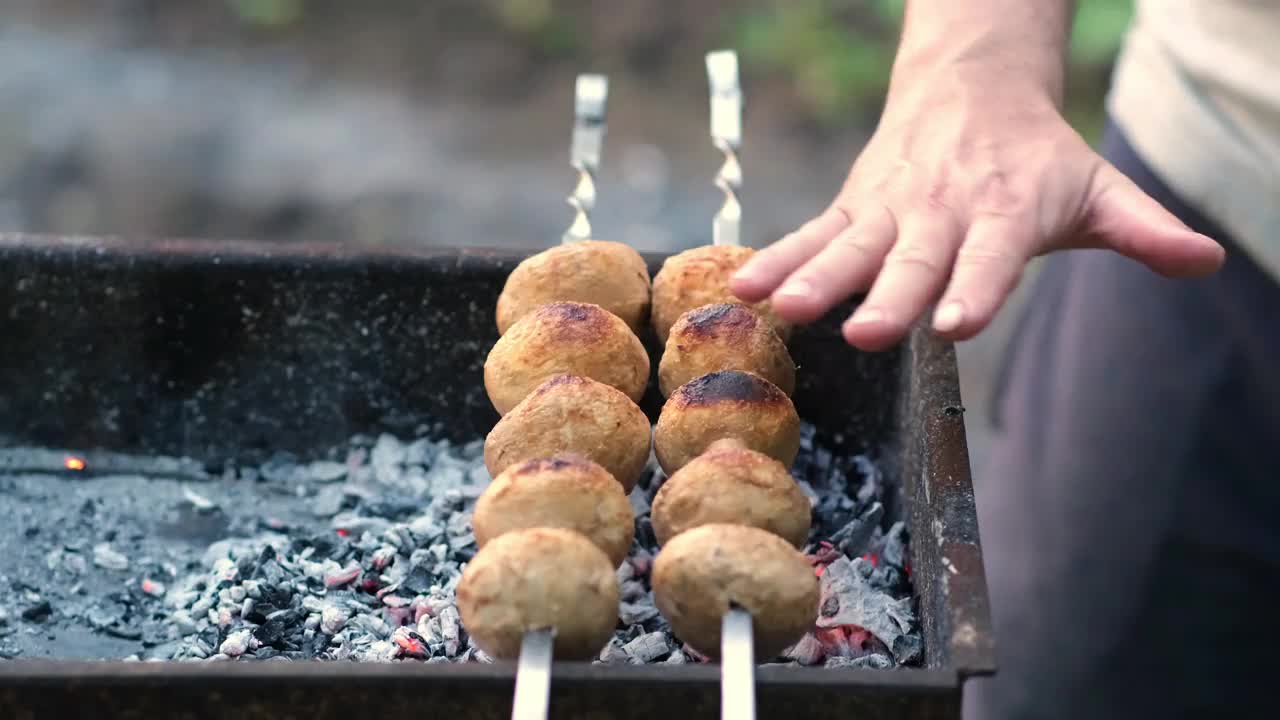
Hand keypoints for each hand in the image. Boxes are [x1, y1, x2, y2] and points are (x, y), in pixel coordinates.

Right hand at [729, 76, 1225, 350]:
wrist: (971, 87)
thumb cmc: (1037, 156)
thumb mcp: (1094, 189)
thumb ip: (1143, 229)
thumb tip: (1208, 261)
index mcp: (1003, 213)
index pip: (991, 258)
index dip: (975, 289)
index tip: (954, 325)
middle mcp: (942, 212)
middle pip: (911, 260)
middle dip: (888, 296)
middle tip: (863, 331)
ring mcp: (890, 208)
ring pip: (849, 246)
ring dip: (815, 277)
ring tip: (784, 308)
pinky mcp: (853, 206)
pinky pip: (811, 234)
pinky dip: (778, 259)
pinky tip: (744, 289)